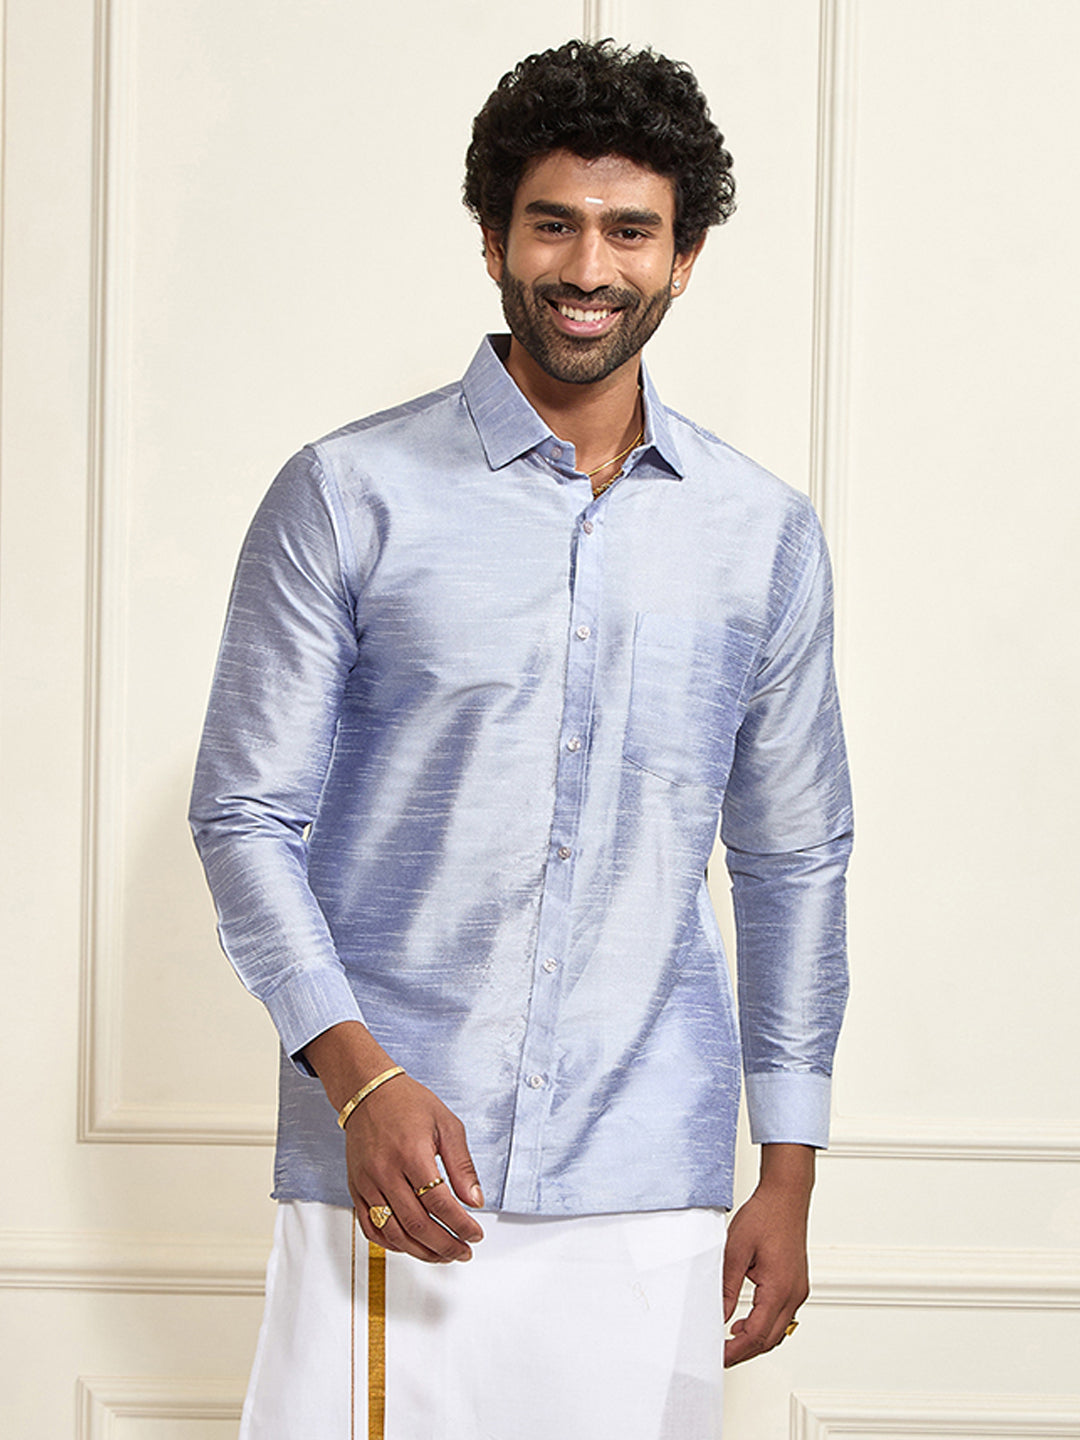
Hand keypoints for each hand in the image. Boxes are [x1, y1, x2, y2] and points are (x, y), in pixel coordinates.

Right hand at [303, 1021, 484, 1263]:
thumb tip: (475, 1200)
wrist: (368, 1093)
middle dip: (445, 1245)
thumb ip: (462, 1165)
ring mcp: (367, 1183)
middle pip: (417, 1224)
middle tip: (464, 1251)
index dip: (460, 1225)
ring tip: (443, 1255)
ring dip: (421, 1251)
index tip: (475, 1233)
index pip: (439, 1203)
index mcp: (411, 1153)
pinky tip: (412, 1245)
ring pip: (393, 1233)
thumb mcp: (447, 1125)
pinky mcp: (356, 1189)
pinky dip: (392, 1244)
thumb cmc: (408, 1104)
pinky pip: (370, 1228)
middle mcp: (385, 1171)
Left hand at [722, 1143, 813, 1366]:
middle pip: (770, 1339)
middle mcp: (794, 1293)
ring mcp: (798, 1290)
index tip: (718, 1356)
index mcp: (780, 1288)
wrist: (785, 1197)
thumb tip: (719, 1315)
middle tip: (720, 1354)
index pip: (757, 1335)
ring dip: (755, 1340)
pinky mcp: (797, 1285)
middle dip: (744, 1351)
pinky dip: (764, 1326)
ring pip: (778, 1331)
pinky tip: (746, 1322)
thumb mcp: (735, 1250)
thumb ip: (727, 1287)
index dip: (736, 1350)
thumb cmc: (764, 1217)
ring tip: (729, 1340)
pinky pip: (782, 1316)